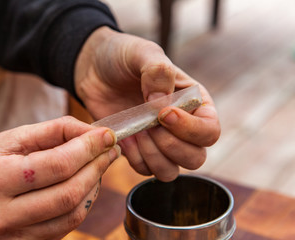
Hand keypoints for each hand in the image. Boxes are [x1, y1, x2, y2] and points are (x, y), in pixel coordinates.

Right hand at [0, 116, 119, 238]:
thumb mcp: (12, 137)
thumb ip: (55, 131)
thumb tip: (93, 132)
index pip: (56, 165)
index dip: (89, 149)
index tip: (107, 136)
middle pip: (68, 194)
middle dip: (97, 168)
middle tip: (109, 150)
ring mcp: (10, 236)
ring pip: (72, 215)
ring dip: (94, 186)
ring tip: (99, 165)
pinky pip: (65, 227)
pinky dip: (82, 203)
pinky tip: (85, 184)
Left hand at [75, 27, 219, 181]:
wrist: (94, 69)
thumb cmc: (124, 57)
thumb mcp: (143, 53)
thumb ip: (158, 72)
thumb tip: (162, 104)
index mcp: (194, 102)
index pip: (210, 131)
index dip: (191, 129)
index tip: (163, 114)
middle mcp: (182, 126)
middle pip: (195, 158)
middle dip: (172, 146)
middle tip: (150, 126)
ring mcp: (159, 141)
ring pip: (170, 171)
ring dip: (154, 157)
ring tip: (138, 132)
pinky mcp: (137, 149)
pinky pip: (144, 170)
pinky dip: (135, 158)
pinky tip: (126, 137)